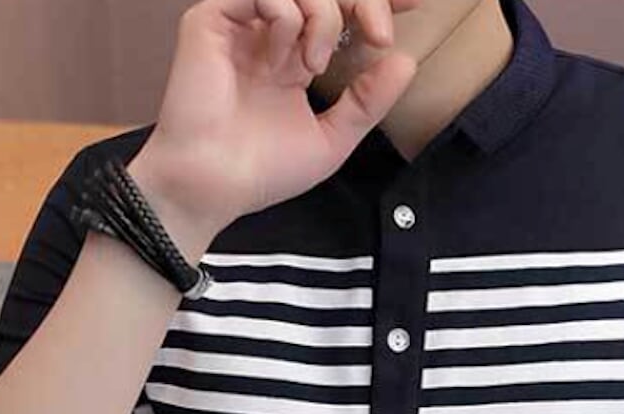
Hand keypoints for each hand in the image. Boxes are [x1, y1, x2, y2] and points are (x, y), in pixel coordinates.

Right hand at [125, 0, 421, 243]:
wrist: (213, 185)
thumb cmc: (261, 171)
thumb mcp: (331, 139)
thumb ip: (367, 102)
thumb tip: (407, 61)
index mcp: (294, 59)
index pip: (338, 13)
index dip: (371, 4)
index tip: (410, 7)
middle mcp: (269, 36)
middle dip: (362, 1)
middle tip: (379, 35)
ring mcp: (242, 26)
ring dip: (322, 16)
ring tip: (314, 65)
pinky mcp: (213, 20)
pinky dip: (286, 13)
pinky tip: (283, 59)